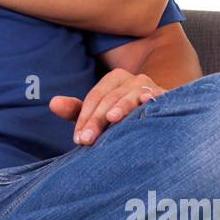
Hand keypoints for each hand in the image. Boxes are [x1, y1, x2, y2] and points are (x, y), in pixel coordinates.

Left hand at [48, 69, 164, 145]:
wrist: (161, 114)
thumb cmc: (123, 116)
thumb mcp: (99, 114)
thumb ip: (77, 111)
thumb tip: (52, 103)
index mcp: (114, 80)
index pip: (95, 98)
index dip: (85, 118)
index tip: (78, 139)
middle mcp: (132, 80)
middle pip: (109, 98)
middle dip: (97, 120)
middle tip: (87, 140)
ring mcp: (150, 87)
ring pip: (131, 96)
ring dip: (121, 107)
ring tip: (111, 117)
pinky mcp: (166, 98)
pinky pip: (158, 98)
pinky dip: (153, 99)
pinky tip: (148, 101)